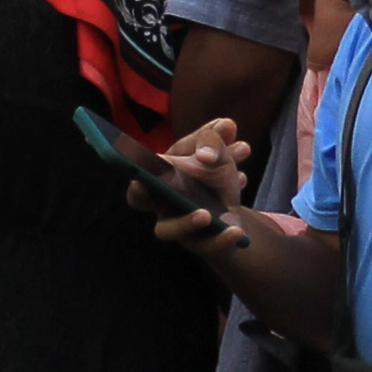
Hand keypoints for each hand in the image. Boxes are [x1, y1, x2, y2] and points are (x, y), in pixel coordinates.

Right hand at [146, 116, 253, 254]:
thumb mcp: (217, 151)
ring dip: (185, 222)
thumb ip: (219, 138)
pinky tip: (237, 231)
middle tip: (142, 184)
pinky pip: (204, 245)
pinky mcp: (197, 243)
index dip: (134, 164)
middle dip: (138, 191)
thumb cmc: (213, 171)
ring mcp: (175, 223)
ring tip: (207, 214)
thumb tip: (227, 126)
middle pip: (137, 199)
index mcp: (159, 173)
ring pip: (166, 230)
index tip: (139, 161)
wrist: (231, 203)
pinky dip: (220, 238)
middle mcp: (159, 200)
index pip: (138, 167)